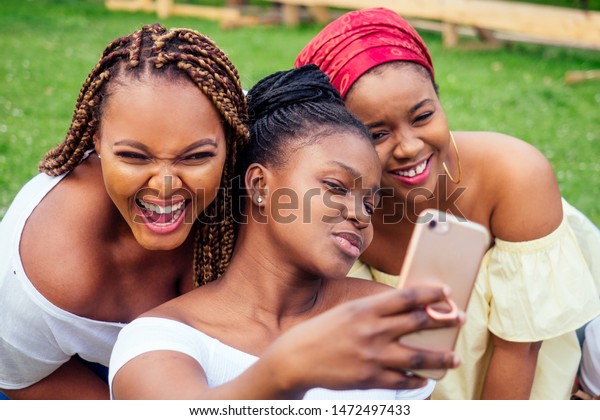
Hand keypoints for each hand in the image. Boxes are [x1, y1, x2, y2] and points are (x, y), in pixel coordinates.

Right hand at [263, 286, 462, 393]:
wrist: (296, 359)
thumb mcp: (346, 312)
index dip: (430, 294)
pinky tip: (425, 378)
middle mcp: (372, 331)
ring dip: (441, 357)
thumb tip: (404, 309)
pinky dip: (417, 379)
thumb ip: (374, 310)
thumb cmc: (321, 332)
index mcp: (365, 309)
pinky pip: (402, 380)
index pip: (407, 297)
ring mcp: (372, 356)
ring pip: (418, 356)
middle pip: (418, 322)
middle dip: (444, 320)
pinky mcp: (370, 379)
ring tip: (455, 357)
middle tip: (460, 318)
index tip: (446, 292)